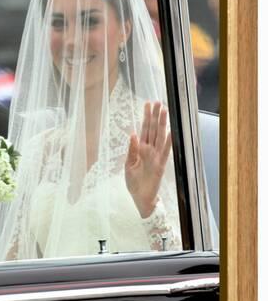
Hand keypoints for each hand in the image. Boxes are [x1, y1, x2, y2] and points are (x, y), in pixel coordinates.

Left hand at [125, 101, 171, 217]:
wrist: (140, 198)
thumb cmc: (133, 182)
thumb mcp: (128, 165)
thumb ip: (131, 150)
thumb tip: (133, 134)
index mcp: (141, 149)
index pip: (144, 129)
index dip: (146, 117)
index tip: (147, 105)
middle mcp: (150, 150)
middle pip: (153, 130)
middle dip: (155, 116)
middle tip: (158, 102)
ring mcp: (156, 156)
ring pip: (159, 136)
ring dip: (162, 124)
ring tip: (164, 111)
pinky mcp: (161, 165)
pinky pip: (165, 151)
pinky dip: (168, 142)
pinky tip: (171, 131)